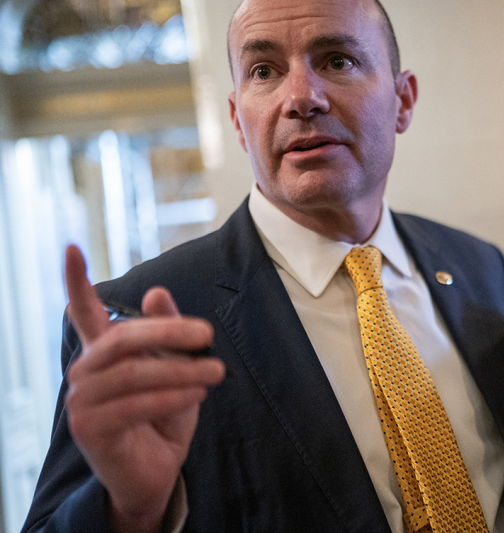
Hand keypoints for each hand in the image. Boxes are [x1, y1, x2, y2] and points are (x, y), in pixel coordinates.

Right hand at [63, 245, 224, 532]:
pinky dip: (170, 396)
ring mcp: (82, 402)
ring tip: (216, 370)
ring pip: (133, 374)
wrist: (155, 471)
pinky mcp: (91, 430)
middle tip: (208, 332)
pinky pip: (134, 406)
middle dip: (168, 332)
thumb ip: (168, 333)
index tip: (72, 246)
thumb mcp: (175, 368)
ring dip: (180, 370)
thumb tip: (157, 291)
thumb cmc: (164, 414)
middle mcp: (85, 373)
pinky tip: (196, 392)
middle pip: (123, 339)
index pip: (84, 312)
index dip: (76, 280)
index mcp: (103, 352)